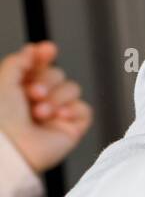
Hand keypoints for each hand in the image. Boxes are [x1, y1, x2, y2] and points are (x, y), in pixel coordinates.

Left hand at [0, 41, 93, 170]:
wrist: (11, 148)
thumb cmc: (2, 119)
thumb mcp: (4, 81)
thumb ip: (20, 60)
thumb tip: (34, 48)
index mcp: (22, 88)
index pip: (40, 65)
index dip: (45, 55)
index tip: (48, 50)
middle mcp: (40, 100)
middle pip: (58, 74)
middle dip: (46, 82)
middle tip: (33, 95)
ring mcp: (57, 114)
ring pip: (72, 89)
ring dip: (55, 99)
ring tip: (39, 113)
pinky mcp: (71, 128)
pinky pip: (84, 109)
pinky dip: (72, 111)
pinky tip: (58, 118)